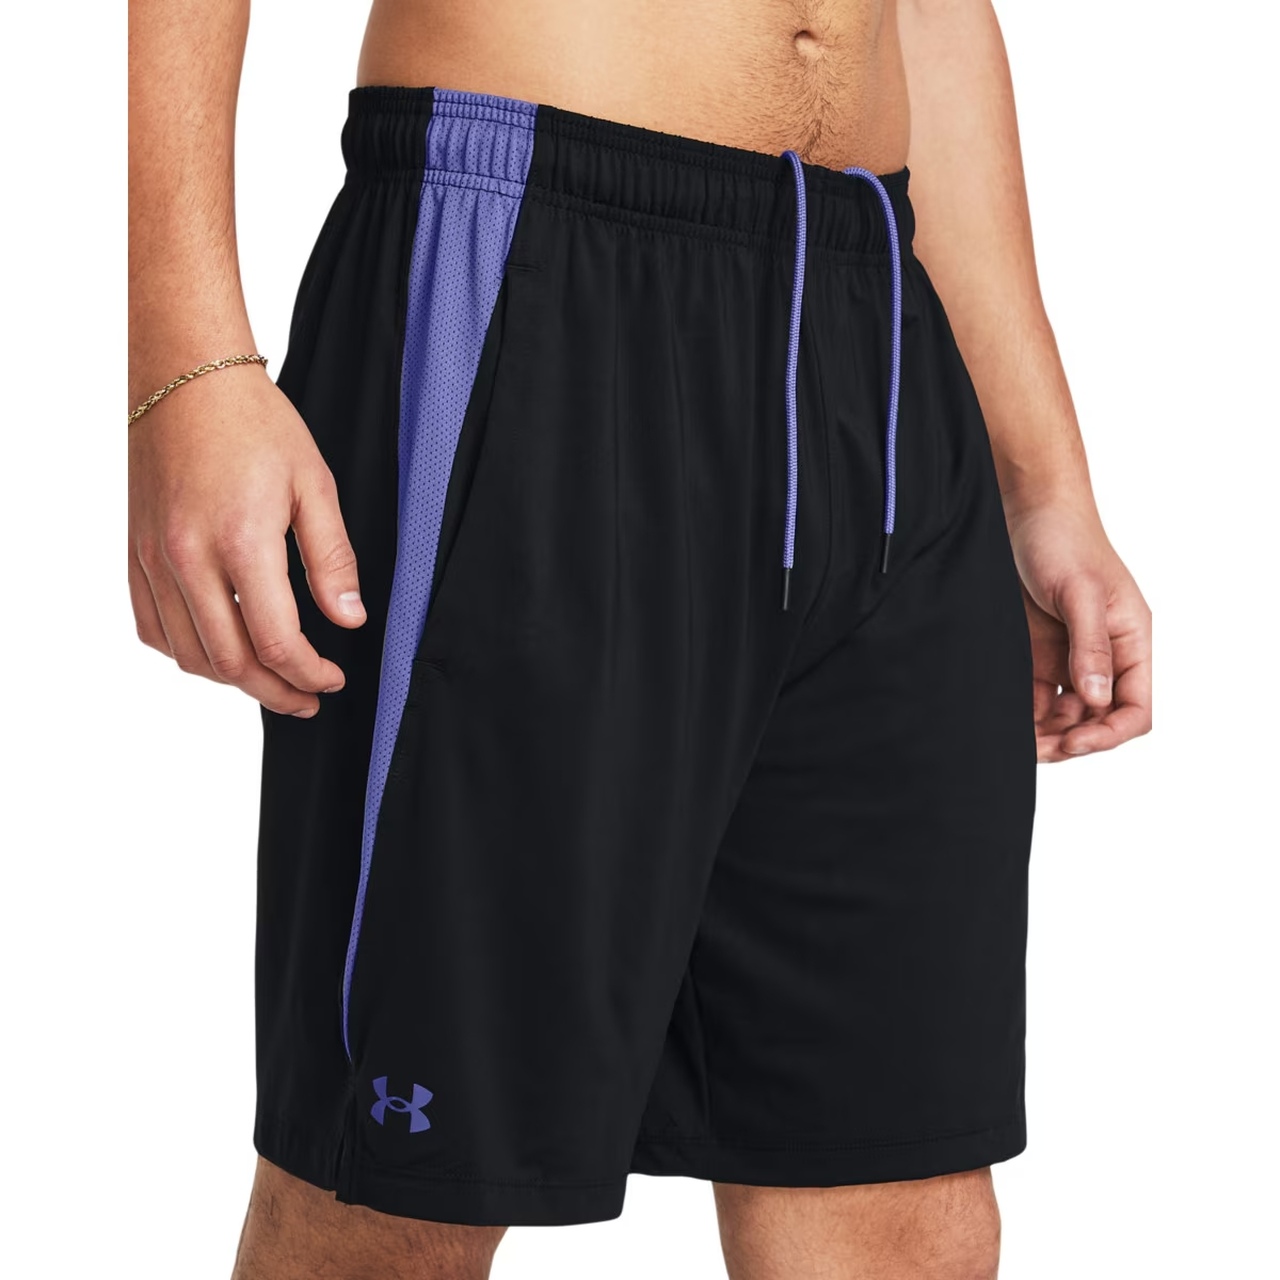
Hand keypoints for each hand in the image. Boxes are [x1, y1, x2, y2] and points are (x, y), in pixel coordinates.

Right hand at [128, 364, 365, 716]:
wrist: (186, 378)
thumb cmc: (256, 424)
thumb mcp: (315, 487)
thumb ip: (333, 560)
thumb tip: (349, 620)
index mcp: (240, 541)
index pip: (275, 643)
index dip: (309, 675)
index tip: (332, 679)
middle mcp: (188, 557)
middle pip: (230, 662)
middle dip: (276, 692)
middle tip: (308, 698)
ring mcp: (154, 558)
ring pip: (189, 654)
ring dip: (234, 680)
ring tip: (272, 681)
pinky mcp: (135, 553)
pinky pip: (154, 628)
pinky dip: (188, 653)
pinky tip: (220, 650)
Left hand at [1006, 498, 1151, 762]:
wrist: (1024, 509)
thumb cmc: (1063, 538)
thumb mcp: (1080, 592)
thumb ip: (1090, 647)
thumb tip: (1098, 698)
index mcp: (1131, 641)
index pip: (1136, 708)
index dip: (1109, 733)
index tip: (1073, 741)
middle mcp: (1104, 655)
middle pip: (1098, 719)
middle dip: (1071, 740)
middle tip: (1035, 749)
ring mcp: (1069, 656)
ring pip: (1065, 714)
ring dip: (1046, 733)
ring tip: (1016, 741)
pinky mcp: (1037, 653)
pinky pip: (1036, 697)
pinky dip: (1024, 715)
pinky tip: (1004, 721)